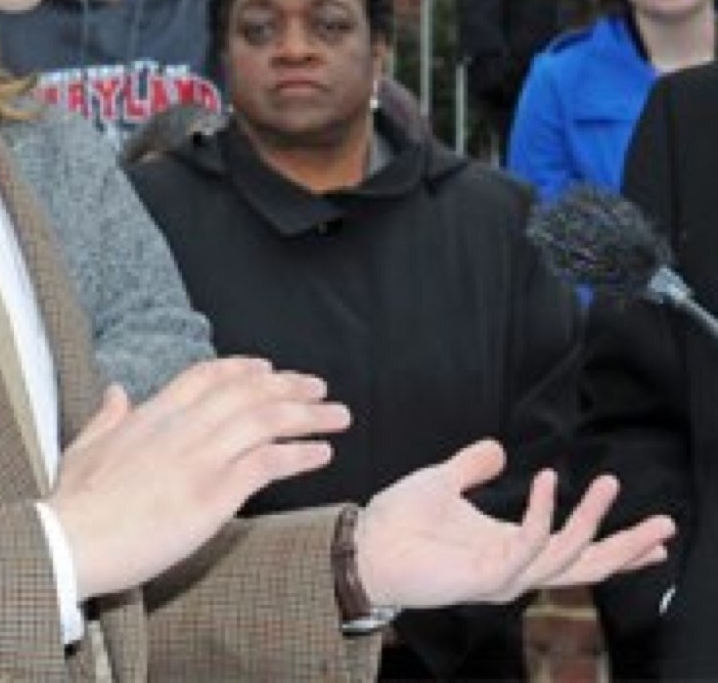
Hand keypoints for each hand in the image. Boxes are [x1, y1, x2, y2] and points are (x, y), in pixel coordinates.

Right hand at [47, 358, 350, 599]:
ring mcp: (201, 458)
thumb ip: (106, 417)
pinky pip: (268, 463)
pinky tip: (321, 454)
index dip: (242, 368)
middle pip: (247, 391)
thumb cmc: (75, 503)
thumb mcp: (84, 447)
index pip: (207, 376)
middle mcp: (184, 427)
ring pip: (265, 420)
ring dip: (307, 415)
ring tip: (336, 416)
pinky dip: (299, 454)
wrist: (73, 539)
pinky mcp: (214, 494)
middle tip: (318, 387)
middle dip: (288, 385)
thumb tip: (116, 391)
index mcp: (154, 414)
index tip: (268, 368)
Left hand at [355, 439, 674, 608]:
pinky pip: (527, 546)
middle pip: (587, 565)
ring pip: (567, 556)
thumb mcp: (442, 482)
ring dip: (592, 521)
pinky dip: (544, 516)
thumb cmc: (399, 519)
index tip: (654, 536)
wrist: (363, 542)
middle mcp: (514, 564)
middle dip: (627, 548)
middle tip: (665, 526)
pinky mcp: (485, 578)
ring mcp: (503, 575)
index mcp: (511, 545)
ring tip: (610, 484)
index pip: (575, 550)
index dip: (614, 543)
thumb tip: (499, 449)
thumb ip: (473, 467)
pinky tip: (550, 483)